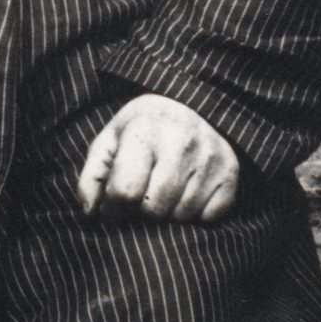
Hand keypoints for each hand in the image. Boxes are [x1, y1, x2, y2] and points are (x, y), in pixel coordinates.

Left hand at [76, 93, 238, 222]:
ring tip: (164, 188)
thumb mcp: (109, 142)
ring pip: (182, 215)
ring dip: (168, 212)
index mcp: (144, 130)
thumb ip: (92, 176)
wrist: (186, 104)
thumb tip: (90, 212)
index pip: (125, 191)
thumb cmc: (140, 130)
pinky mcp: (230, 171)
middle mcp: (180, 141)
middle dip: (143, 209)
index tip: (113, 205)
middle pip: (155, 209)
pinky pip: (210, 217)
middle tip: (142, 194)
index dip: (114, 207)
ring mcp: (209, 156)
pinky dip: (196, 213)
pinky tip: (187, 190)